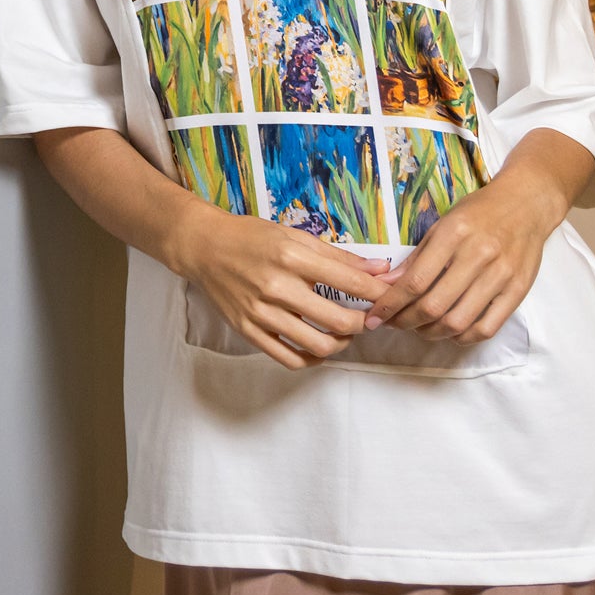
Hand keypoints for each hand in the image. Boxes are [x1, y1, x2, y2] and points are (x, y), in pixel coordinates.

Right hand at [170, 206, 390, 369]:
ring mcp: (261, 313)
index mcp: (291, 257)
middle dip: (365, 323)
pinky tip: (319, 347)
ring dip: (342, 343)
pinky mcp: (249, 331)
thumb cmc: (251, 237)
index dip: (378, 293)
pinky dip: (312, 358)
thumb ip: (339, 256)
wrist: (204, 248)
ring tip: (345, 333)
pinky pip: (289, 358)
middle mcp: (277, 287)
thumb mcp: (295, 236)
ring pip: (318, 345)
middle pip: (339, 321)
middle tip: (369, 318)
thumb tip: (380, 270)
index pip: (350, 282)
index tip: (390, 297)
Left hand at [363, 167, 568, 343]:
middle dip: (406, 322)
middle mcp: (479, 256)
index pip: (415, 281)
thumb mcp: (442, 224)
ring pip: (458, 322)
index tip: (374, 317)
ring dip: (431, 333)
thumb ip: (416, 257)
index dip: (390, 305)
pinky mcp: (519, 291)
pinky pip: (486, 328)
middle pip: (434, 306)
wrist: (527, 204)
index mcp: (454, 234)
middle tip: (393, 324)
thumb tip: (388, 287)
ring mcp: (501, 275)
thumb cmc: (479, 212)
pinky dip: (463, 337)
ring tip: (419, 328)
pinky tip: (450, 331)